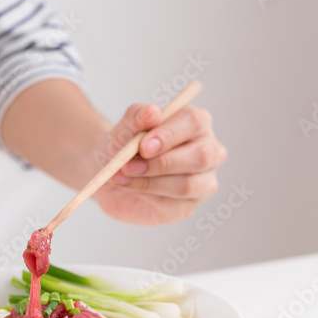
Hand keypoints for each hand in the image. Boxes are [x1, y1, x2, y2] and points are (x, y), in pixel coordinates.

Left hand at [92, 103, 226, 224]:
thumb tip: (152, 112)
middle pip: (201, 156)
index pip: (194, 122)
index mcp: (196, 123)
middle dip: (163, 163)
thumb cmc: (122, 146)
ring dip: (149, 181)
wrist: (109, 175)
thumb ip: (136, 117)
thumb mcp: (123, 129)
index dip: (170, 134)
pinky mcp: (188, 206)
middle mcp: (208, 151)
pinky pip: (173, 203)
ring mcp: (202, 181)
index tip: (143, 146)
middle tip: (129, 165)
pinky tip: (128, 187)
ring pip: (187, 184)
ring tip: (121, 176)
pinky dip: (145, 195)